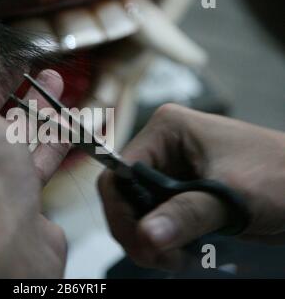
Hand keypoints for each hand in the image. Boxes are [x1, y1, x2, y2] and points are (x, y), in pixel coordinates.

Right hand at [98, 104, 284, 269]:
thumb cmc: (279, 174)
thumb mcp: (231, 193)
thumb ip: (187, 214)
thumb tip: (146, 238)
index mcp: (166, 131)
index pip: (120, 173)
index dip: (122, 212)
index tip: (142, 245)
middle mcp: (161, 148)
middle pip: (125, 194)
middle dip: (138, 230)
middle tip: (160, 258)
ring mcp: (169, 170)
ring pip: (138, 210)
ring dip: (151, 238)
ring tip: (176, 259)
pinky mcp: (180, 192)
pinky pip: (157, 218)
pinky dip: (163, 239)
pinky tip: (180, 253)